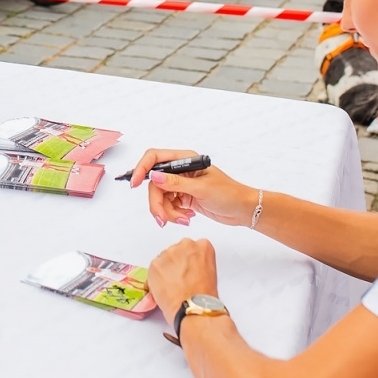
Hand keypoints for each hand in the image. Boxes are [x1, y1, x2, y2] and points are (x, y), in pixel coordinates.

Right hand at [128, 148, 256, 227]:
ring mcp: (181, 185)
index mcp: (184, 160)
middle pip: (155, 184)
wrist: (243, 210)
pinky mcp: (183, 197)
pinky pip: (168, 206)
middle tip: (163, 219)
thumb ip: (176, 183)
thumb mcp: (201, 189)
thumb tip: (154, 177)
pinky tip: (188, 218)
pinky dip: (174, 215)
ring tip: (184, 219)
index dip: (141, 169)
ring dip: (168, 212)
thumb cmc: (229, 194)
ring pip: (160, 198)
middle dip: (157, 203)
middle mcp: (180, 170)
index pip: (155, 158)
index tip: (134, 183)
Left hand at [147, 238, 219, 323]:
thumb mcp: (209, 274)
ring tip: (172, 286)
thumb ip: (197, 264)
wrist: (192, 307)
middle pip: (177, 250)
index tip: (189, 269)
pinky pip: (154, 269)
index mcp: (203, 247)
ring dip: (166, 269)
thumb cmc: (203, 297)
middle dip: (176, 263)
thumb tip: (187, 269)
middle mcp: (186, 245)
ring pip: (164, 259)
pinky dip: (156, 278)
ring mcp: (169, 253)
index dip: (190, 261)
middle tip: (180, 279)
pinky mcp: (155, 263)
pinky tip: (164, 289)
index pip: (193, 247)